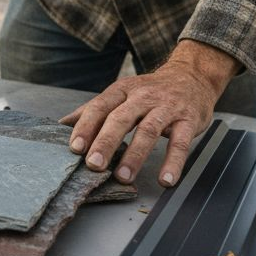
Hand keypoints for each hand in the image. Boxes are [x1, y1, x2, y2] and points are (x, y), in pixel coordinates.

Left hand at [60, 41, 238, 186]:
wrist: (192, 76)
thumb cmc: (151, 91)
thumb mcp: (122, 94)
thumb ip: (94, 109)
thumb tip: (62, 124)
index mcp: (122, 91)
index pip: (100, 107)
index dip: (86, 126)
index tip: (75, 148)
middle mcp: (143, 97)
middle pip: (121, 118)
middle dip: (106, 142)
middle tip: (94, 164)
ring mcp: (167, 107)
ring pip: (149, 130)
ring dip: (135, 155)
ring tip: (123, 177)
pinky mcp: (188, 120)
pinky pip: (180, 142)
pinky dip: (173, 162)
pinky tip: (166, 180)